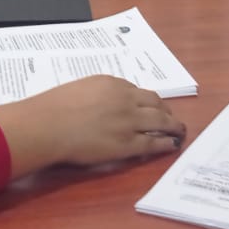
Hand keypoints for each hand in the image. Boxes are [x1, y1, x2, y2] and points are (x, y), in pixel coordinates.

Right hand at [0, 76, 186, 178]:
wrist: (47, 125)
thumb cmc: (51, 108)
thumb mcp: (77, 91)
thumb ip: (93, 95)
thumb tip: (97, 106)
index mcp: (111, 83)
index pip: (136, 91)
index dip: (145, 101)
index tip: (149, 106)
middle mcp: (125, 99)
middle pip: (155, 103)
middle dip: (166, 110)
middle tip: (171, 117)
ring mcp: (129, 121)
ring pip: (161, 121)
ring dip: (174, 126)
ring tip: (180, 131)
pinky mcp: (128, 143)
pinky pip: (154, 142)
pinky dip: (166, 143)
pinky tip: (172, 145)